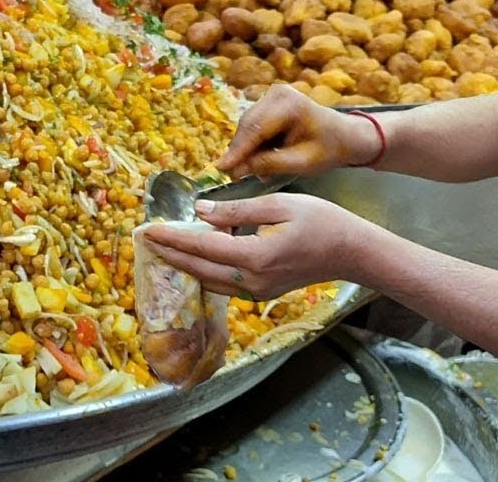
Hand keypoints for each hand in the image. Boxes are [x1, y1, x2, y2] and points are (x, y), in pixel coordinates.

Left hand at [141, 194, 372, 299]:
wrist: (351, 252)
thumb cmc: (321, 221)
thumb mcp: (278, 205)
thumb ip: (236, 210)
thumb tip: (201, 212)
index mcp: (255, 256)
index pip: (202, 246)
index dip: (172, 238)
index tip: (148, 229)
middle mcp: (251, 280)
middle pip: (199, 269)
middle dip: (170, 254)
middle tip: (146, 240)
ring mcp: (257, 292)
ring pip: (209, 281)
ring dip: (185, 264)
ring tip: (164, 248)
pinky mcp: (262, 293)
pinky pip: (224, 284)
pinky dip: (206, 270)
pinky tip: (196, 256)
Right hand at [217, 85, 381, 178]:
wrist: (345, 136)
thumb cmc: (329, 149)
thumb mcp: (302, 163)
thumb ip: (269, 164)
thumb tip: (237, 170)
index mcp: (290, 104)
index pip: (256, 129)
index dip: (237, 151)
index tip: (221, 169)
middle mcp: (278, 93)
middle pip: (248, 126)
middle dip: (240, 152)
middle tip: (235, 176)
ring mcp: (273, 94)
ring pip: (248, 126)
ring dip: (248, 149)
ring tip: (257, 171)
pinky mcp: (269, 102)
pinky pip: (254, 125)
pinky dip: (255, 143)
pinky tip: (263, 159)